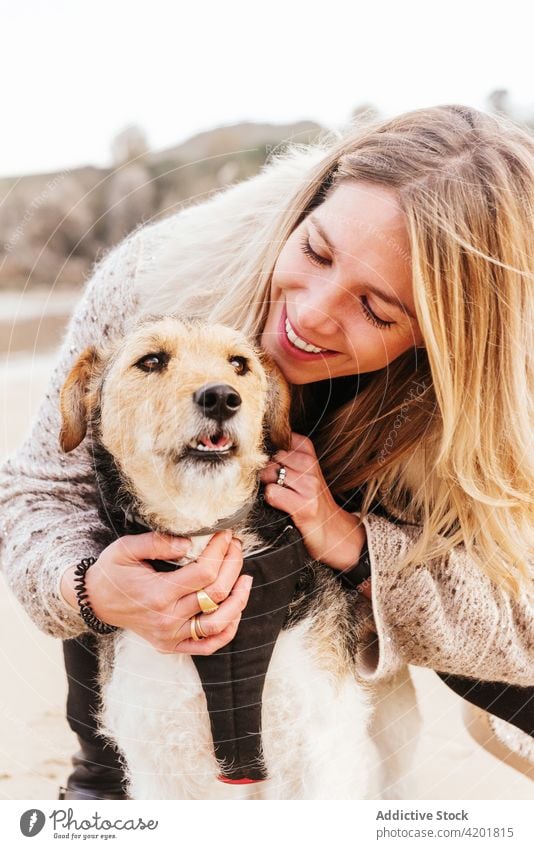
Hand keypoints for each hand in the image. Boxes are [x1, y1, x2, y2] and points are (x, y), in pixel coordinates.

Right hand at [60, 529, 251, 654]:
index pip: (204, 572)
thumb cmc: (112, 571)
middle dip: (233, 566)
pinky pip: (209, 645)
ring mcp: (171, 636)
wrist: (96, 601)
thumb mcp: (126, 548)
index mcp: (157, 594)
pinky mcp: (172, 645)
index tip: (225, 535)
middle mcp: (167, 619)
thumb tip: (189, 542)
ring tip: (245, 578)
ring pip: (219, 623)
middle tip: (236, 547)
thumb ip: (157, 542)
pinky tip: (235, 609)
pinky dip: (228, 630)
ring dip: (239, 600)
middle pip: (216, 594)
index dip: (220, 551)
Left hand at [259, 432, 366, 568]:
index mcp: (311, 457)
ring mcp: (308, 487)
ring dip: (268, 484)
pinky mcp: (303, 506)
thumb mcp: (307, 475)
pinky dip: (270, 499)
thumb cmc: (314, 503)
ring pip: (271, 473)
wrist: (335, 532)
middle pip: (274, 457)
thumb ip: (290, 459)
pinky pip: (272, 493)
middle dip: (268, 469)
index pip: (287, 439)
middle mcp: (312, 469)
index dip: (275, 448)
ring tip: (280, 495)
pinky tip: (280, 505)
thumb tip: (261, 451)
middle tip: (276, 483)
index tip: (276, 461)